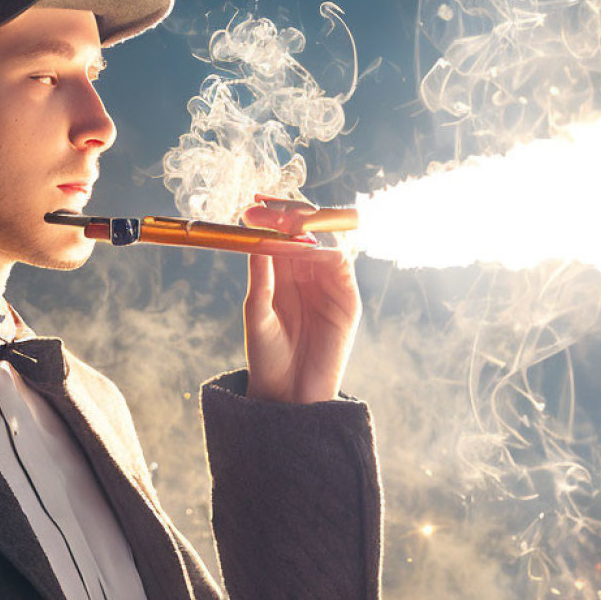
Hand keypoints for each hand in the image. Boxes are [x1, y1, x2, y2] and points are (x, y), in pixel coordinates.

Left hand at [241, 195, 361, 403]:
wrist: (288, 395)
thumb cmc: (267, 356)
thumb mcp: (256, 313)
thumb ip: (261, 276)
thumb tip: (254, 236)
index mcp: (282, 271)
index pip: (282, 231)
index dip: (271, 215)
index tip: (252, 204)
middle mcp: (307, 272)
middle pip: (307, 228)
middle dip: (289, 212)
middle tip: (268, 206)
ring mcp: (329, 283)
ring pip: (326, 239)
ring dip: (308, 226)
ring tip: (285, 220)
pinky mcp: (348, 299)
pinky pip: (342, 263)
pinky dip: (327, 248)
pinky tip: (307, 244)